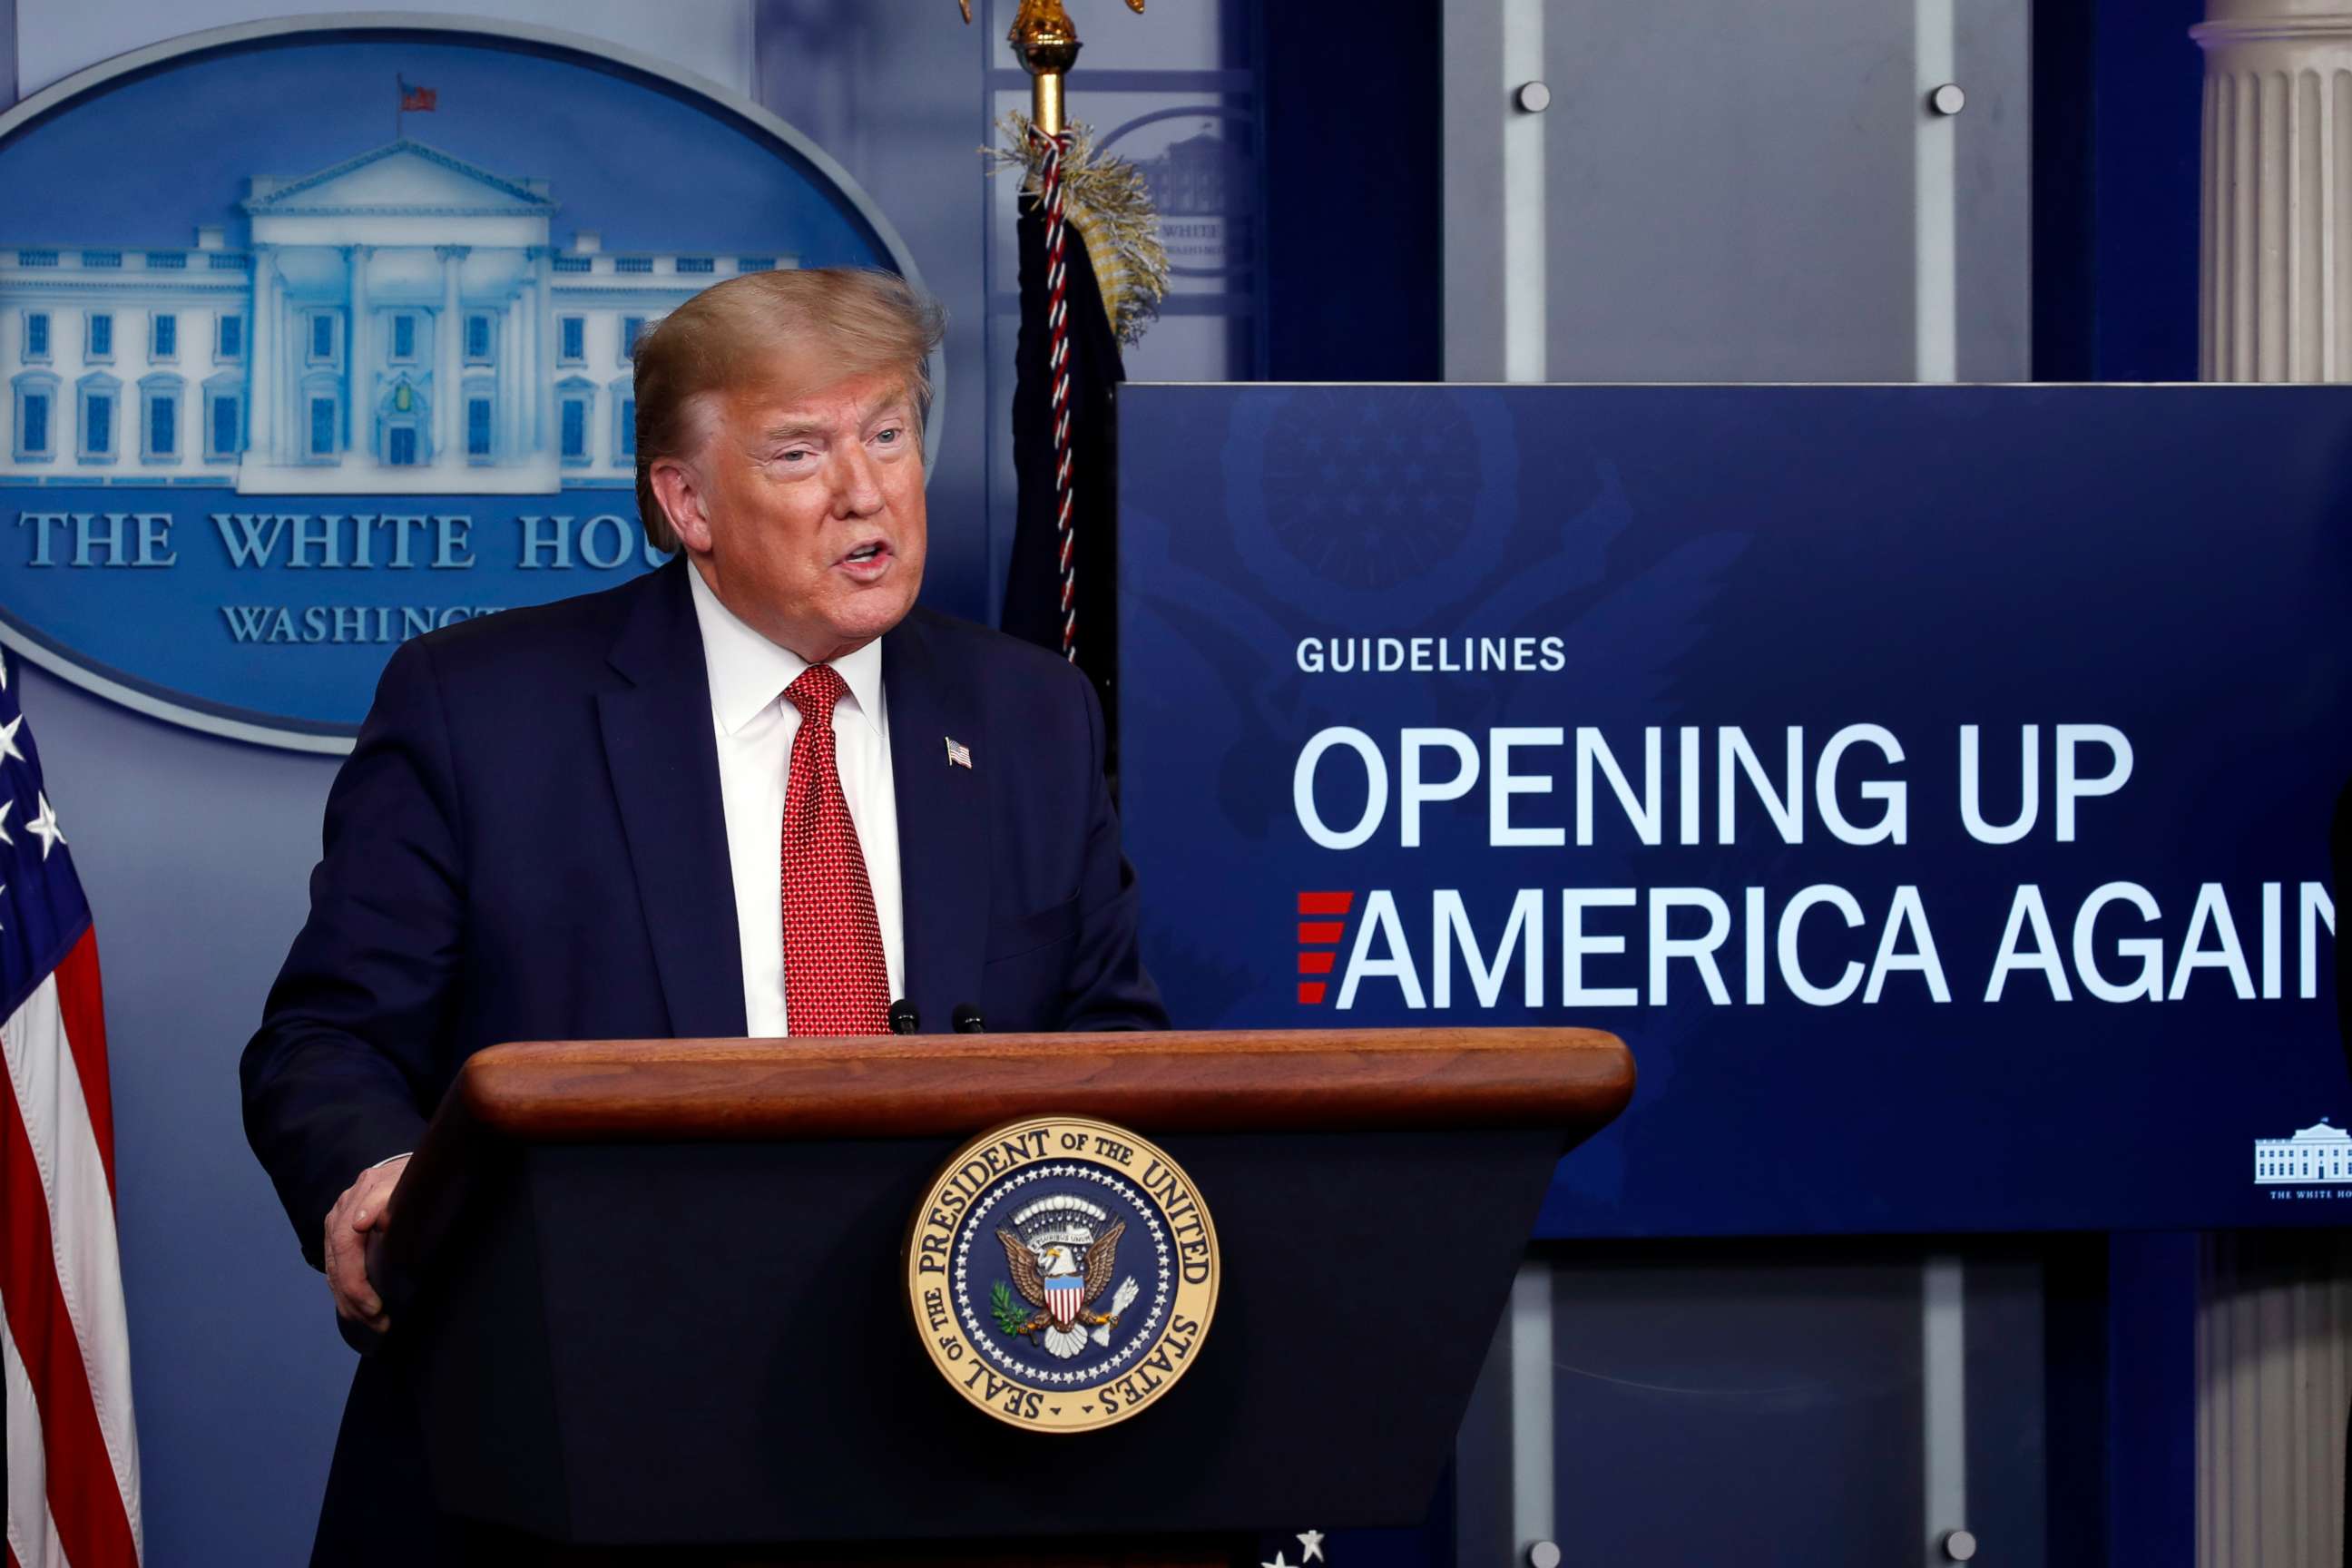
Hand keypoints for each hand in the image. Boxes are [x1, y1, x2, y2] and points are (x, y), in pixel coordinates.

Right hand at [323, 1155, 409, 1331]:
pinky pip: (336, 1269)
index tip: (375, 1306)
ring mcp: (338, 1223)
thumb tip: (362, 1222)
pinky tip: (358, 1311)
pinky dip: (345, 1292)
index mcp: (358, 1198)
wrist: (416, 1167)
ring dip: (349, 1302)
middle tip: (379, 1323)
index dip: (356, 1281)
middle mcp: (341, 1211)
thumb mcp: (408, 1182)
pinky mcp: (340, 1234)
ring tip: (373, 1324)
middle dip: (354, 1299)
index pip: (345, 1247)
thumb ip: (384, 1198)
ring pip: (333, 1270)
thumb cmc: (417, 1177)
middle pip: (338, 1264)